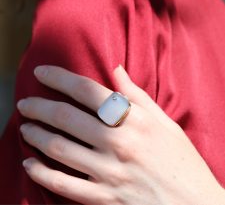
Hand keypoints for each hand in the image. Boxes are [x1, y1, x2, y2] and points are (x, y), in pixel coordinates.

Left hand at [17, 65, 224, 204]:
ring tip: (25, 127)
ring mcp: (109, 173)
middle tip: (26, 102)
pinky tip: (29, 163)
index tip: (41, 72)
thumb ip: (136, 95)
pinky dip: (41, 172)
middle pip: (66, 117)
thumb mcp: (164, 122)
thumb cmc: (181, 160)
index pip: (87, 90)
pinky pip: (63, 184)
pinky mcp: (104, 198)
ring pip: (59, 148)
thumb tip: (116, 69)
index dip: (59, 77)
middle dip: (39, 106)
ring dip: (35, 135)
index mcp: (136, 120)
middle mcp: (119, 143)